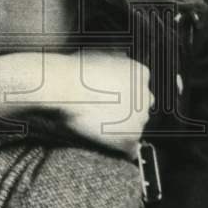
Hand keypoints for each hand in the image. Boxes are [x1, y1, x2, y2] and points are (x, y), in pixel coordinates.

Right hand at [0, 50, 152, 158]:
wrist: (62, 87)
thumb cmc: (74, 71)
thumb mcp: (101, 57)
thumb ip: (117, 65)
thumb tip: (117, 68)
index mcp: (140, 74)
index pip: (140, 89)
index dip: (124, 96)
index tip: (110, 99)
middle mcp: (145, 96)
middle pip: (140, 109)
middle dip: (125, 112)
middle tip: (102, 113)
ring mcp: (139, 118)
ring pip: (134, 128)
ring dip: (120, 130)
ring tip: (97, 127)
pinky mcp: (129, 138)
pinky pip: (130, 150)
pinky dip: (118, 150)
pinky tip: (104, 144)